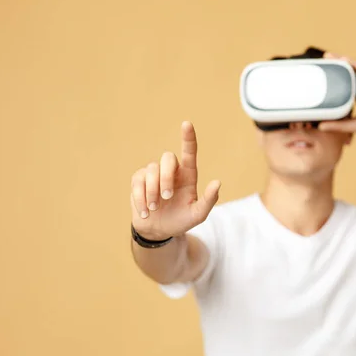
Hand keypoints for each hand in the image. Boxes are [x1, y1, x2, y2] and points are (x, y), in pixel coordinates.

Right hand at [130, 121, 220, 239]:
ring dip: (152, 191)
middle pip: (167, 158)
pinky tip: (145, 212)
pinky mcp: (139, 180)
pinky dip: (141, 198)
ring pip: (151, 170)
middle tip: (166, 197)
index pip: (189, 153)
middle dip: (165, 177)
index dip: (188, 138)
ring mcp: (154, 174)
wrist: (158, 231)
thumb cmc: (180, 220)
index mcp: (188, 175)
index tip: (186, 124)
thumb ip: (208, 201)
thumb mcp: (197, 215)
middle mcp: (171, 171)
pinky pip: (137, 181)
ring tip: (154, 208)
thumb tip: (217, 183)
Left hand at [318, 52, 355, 137]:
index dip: (334, 78)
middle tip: (325, 59)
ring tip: (332, 56)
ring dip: (345, 62)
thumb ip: (338, 125)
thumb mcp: (353, 125)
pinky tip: (347, 61)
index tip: (322, 73)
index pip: (344, 84)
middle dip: (338, 66)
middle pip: (349, 73)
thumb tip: (320, 127)